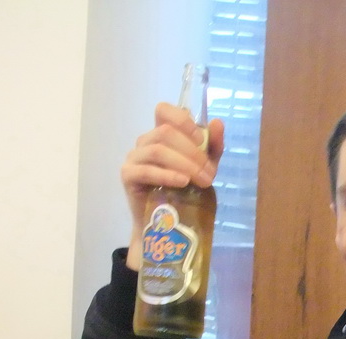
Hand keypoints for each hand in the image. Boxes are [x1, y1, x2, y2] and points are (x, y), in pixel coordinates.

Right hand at [121, 103, 224, 267]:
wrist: (169, 221)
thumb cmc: (186, 190)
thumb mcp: (205, 166)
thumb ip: (212, 146)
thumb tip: (218, 123)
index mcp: (161, 133)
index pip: (163, 110)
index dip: (182, 120)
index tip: (201, 140)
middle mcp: (145, 141)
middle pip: (166, 132)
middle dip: (193, 153)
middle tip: (210, 174)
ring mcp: (134, 157)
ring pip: (158, 150)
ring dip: (184, 164)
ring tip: (201, 181)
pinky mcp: (128, 175)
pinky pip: (147, 170)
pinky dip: (167, 175)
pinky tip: (182, 182)